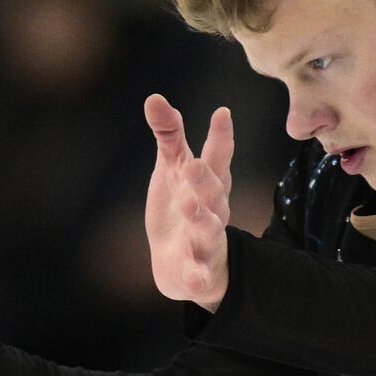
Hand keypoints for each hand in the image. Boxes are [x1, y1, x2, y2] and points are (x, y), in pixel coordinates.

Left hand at [143, 94, 233, 311]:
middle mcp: (212, 209)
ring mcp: (207, 240)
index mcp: (208, 182)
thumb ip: (169, 134)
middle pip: (213, 192)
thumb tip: (154, 97)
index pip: (216, 157)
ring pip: (209, 229)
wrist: (181, 263)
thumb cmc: (181, 205)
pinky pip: (200, 273)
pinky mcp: (198, 269)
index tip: (222, 113)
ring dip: (201, 217)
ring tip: (189, 206)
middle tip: (193, 164)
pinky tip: (194, 279)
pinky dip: (198, 275)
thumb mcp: (172, 169)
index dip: (220, 136)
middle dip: (204, 179)